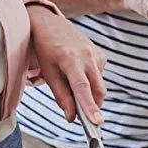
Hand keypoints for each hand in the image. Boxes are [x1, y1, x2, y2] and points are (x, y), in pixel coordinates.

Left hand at [28, 5, 106, 124]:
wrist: (51, 24)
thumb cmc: (46, 50)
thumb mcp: (48, 73)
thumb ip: (61, 97)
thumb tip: (71, 117)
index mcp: (70, 60)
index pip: (82, 88)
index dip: (89, 107)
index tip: (97, 122)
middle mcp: (88, 56)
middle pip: (98, 90)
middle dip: (94, 105)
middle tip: (84, 116)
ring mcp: (97, 55)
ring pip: (100, 85)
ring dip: (90, 92)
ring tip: (72, 81)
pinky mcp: (102, 55)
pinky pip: (100, 77)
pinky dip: (91, 81)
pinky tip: (79, 72)